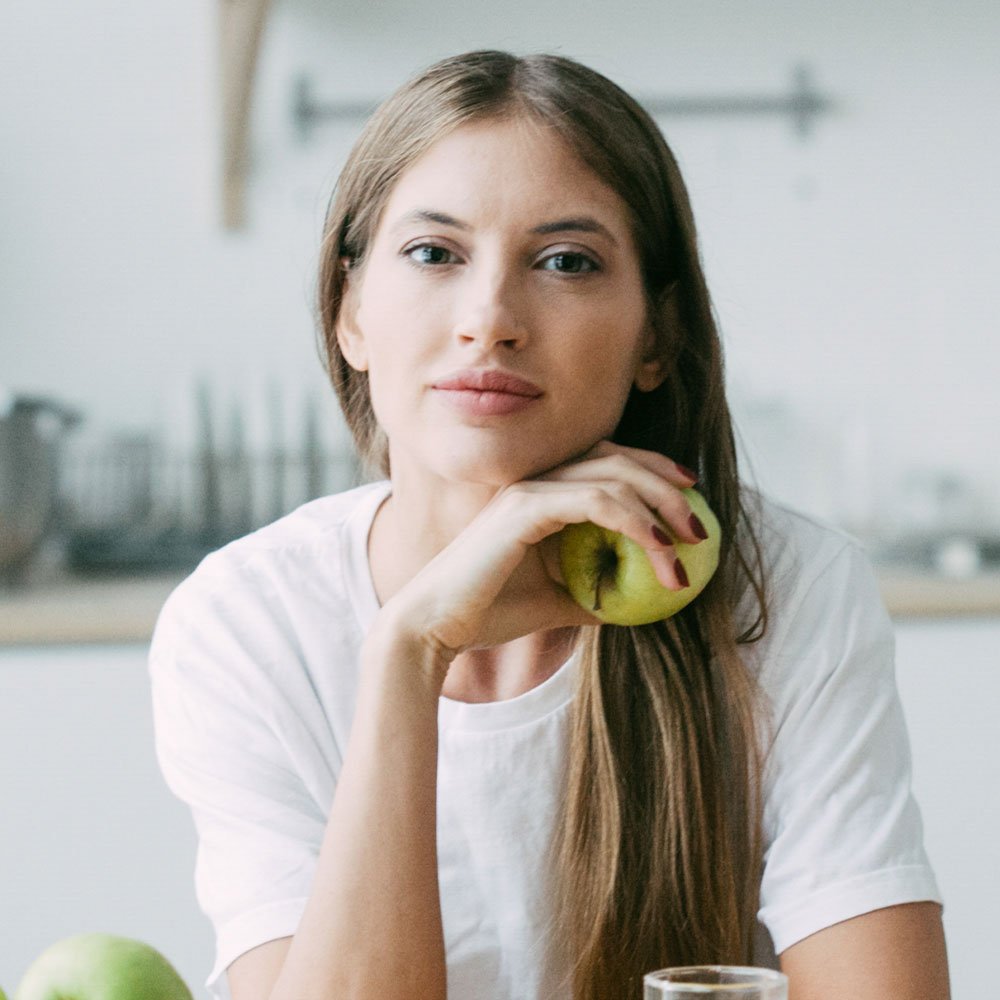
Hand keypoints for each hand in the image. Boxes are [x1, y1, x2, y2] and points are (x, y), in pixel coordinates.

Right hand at [374, 440, 706, 666]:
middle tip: (700, 522)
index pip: (604, 463)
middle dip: (667, 482)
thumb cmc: (487, 614)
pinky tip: (659, 548)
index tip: (689, 498)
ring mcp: (529, 491)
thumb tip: (633, 603)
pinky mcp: (524, 508)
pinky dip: (634, 520)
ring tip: (689, 545)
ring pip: (612, 476)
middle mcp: (535, 483)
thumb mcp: (555, 602)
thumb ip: (591, 592)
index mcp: (539, 496)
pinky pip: (595, 501)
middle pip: (616, 458)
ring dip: (661, 506)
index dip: (651, 472)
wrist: (435, 628)